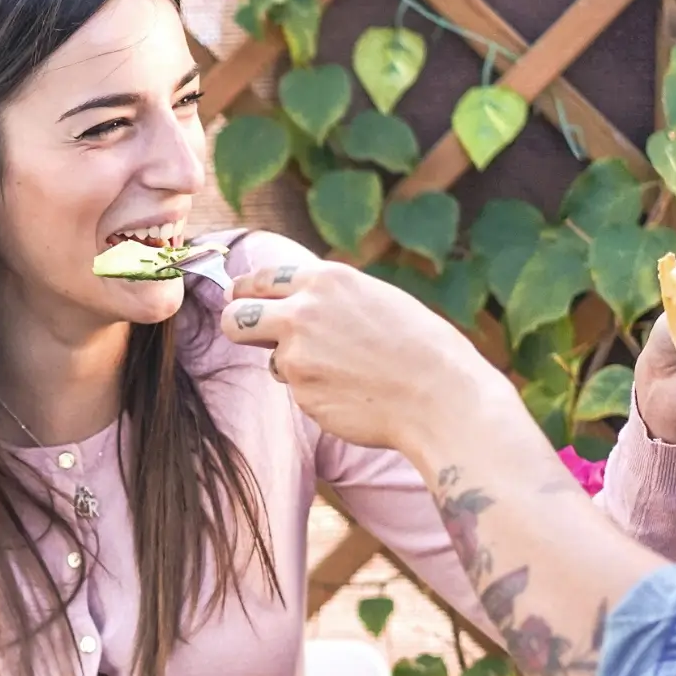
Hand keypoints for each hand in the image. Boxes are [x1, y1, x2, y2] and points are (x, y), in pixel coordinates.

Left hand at [219, 261, 506, 453]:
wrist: (441, 396)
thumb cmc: (422, 347)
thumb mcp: (377, 299)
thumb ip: (332, 299)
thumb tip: (297, 303)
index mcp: (326, 280)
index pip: (261, 279)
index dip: (246, 291)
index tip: (239, 298)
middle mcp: (302, 312)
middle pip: (234, 317)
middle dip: (239, 326)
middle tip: (251, 334)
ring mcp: (296, 355)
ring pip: (271, 360)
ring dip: (292, 365)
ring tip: (342, 370)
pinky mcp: (301, 393)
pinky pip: (298, 391)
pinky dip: (318, 393)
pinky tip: (354, 393)